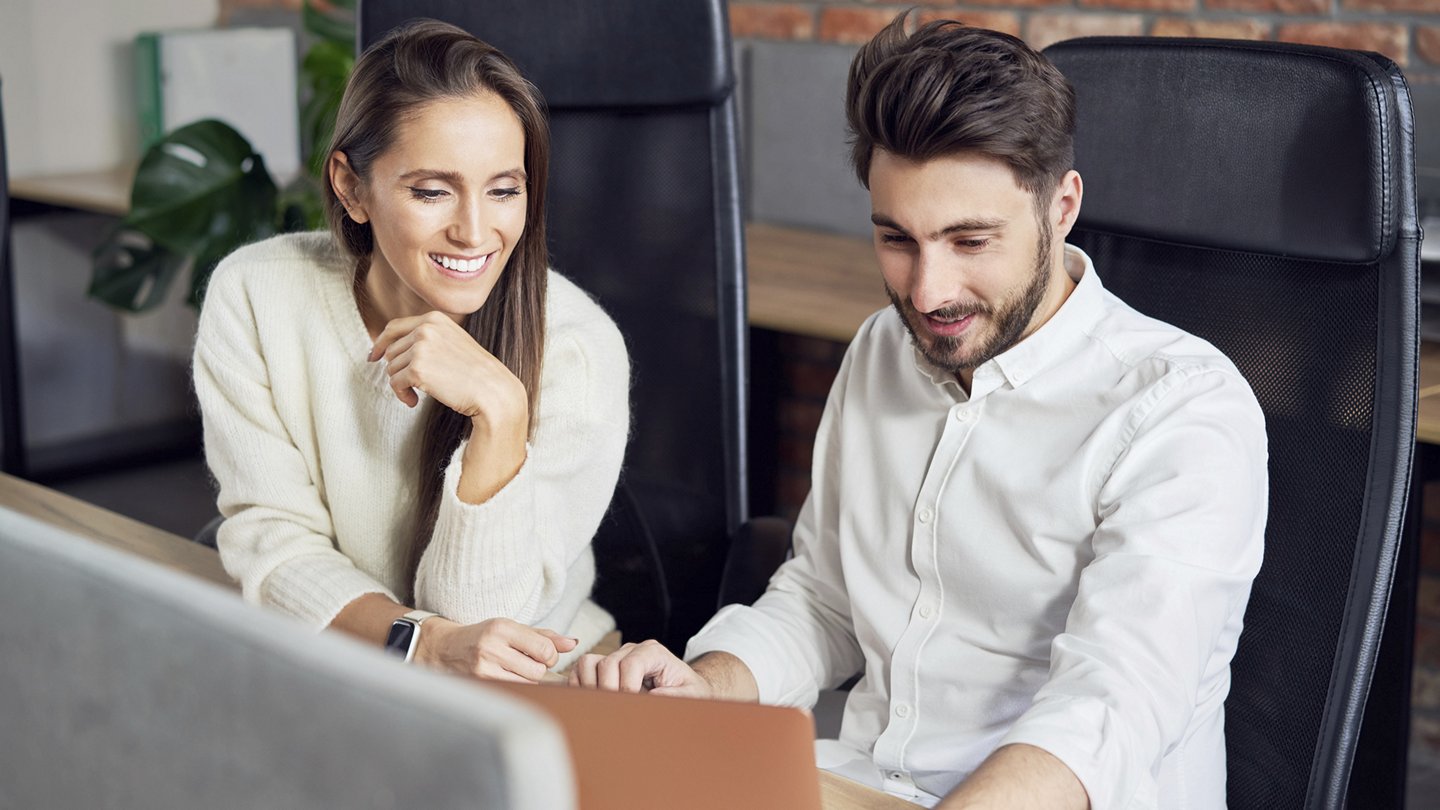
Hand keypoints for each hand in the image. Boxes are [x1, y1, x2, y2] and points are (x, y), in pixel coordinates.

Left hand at [368, 311, 528, 432]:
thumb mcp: (452, 342)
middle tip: (411, 386)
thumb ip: (426, 338)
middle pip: (391, 350)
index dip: (381, 343)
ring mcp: (421, 348)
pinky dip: (402, 395)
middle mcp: (425, 329)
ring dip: (401, 384)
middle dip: (398, 370)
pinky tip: (414, 401)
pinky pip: (394, 383)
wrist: (492, 390)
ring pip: (391, 368)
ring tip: (417, 394)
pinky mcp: (417, 369)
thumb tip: (388, 349)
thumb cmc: (475, 372)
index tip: (374, 356)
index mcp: (434, 319)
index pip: (394, 327)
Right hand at [419, 617, 576, 682]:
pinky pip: (513, 692)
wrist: (443, 649)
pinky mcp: (479, 686)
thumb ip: (544, 636)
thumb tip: (574, 643)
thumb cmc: (484, 637)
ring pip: (527, 684)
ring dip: (528, 680)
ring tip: (514, 671)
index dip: (550, 655)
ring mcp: (483, 669)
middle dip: (539, 669)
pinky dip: (516, 688)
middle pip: (538, 670)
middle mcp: (492, 647)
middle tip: (526, 663)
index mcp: (502, 628)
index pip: (545, 649)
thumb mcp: (512, 628)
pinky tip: (505, 679)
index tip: (542, 655)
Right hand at [568, 639, 714, 697]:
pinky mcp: (602, 666)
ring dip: (591, 687)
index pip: (630, 664)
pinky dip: (580, 686)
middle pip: (606, 664)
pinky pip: (580, 670)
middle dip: (608, 691)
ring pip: (588, 663)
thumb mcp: (692, 694)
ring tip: (603, 707)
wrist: (683, 687)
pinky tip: (592, 703)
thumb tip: (651, 696)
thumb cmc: (688, 690)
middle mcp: (631, 650)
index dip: (627, 687)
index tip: (632, 705)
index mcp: (653, 652)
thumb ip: (677, 695)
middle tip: (616, 712)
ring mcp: (614, 656)